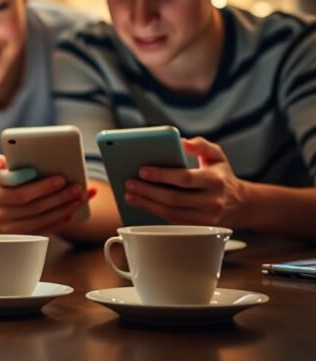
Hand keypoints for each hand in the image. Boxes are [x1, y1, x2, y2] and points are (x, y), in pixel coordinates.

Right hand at [0, 152, 94, 233]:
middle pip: (35, 207)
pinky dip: (60, 220)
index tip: (61, 179)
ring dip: (65, 209)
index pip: (21, 193)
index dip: (43, 188)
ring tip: (80, 198)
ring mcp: (10, 228)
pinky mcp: (21, 236)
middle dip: (60, 197)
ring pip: (43, 219)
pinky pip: (44, 229)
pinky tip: (72, 211)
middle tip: (77, 187)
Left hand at [125, 137, 247, 226]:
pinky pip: (174, 221)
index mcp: (215, 181)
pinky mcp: (199, 229)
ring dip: (147, 204)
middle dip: (148, 191)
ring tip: (130, 195)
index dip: (162, 175)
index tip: (142, 170)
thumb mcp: (217, 156)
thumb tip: (183, 142)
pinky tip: (142, 204)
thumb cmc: (222, 176)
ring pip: (171, 213)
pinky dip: (155, 213)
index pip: (184, 178)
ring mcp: (206, 218)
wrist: (242, 205)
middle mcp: (212, 201)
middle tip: (129, 183)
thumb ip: (201, 145)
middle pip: (174, 198)